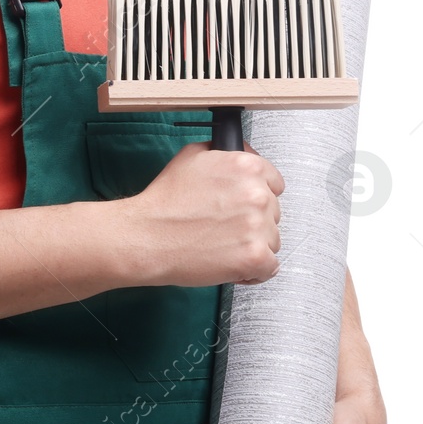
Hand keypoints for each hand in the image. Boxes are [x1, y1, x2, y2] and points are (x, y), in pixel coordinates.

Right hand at [118, 141, 283, 287]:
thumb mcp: (191, 156)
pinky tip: (230, 263)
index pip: (275, 183)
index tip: (241, 205)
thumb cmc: (165, 201)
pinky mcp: (255, 257)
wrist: (147, 236)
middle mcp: (257, 194)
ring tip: (221, 245)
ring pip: (272, 240)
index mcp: (246, 167)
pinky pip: (270, 267)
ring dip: (252, 245)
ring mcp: (258, 227)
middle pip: (273, 213)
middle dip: (252, 221)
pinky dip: (253, 270)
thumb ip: (224, 153)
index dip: (256, 195)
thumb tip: (243, 154)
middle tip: (222, 226)